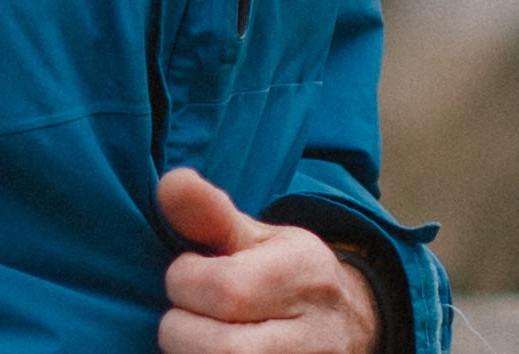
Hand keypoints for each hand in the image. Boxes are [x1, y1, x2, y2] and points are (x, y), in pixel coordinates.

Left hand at [153, 167, 377, 353]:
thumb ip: (210, 212)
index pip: (227, 290)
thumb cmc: (284, 275)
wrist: (347, 325)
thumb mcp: (255, 237)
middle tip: (184, 318)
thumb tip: (170, 182)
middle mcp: (316, 334)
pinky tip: (206, 351)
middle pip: (226, 351)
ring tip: (195, 339)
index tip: (188, 274)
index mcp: (305, 274)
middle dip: (183, 332)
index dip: (186, 282)